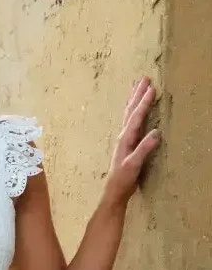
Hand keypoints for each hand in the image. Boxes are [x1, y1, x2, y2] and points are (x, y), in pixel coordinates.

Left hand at [103, 76, 161, 209]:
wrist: (114, 191)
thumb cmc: (124, 179)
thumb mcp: (134, 164)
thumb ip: (144, 148)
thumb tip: (156, 132)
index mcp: (126, 139)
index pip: (136, 116)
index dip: (144, 102)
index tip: (152, 88)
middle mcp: (123, 136)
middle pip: (130, 110)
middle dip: (138, 94)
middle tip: (145, 78)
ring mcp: (123, 139)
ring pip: (128, 113)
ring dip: (134, 99)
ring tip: (137, 85)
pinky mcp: (126, 143)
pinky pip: (130, 121)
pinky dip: (132, 110)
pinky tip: (134, 109)